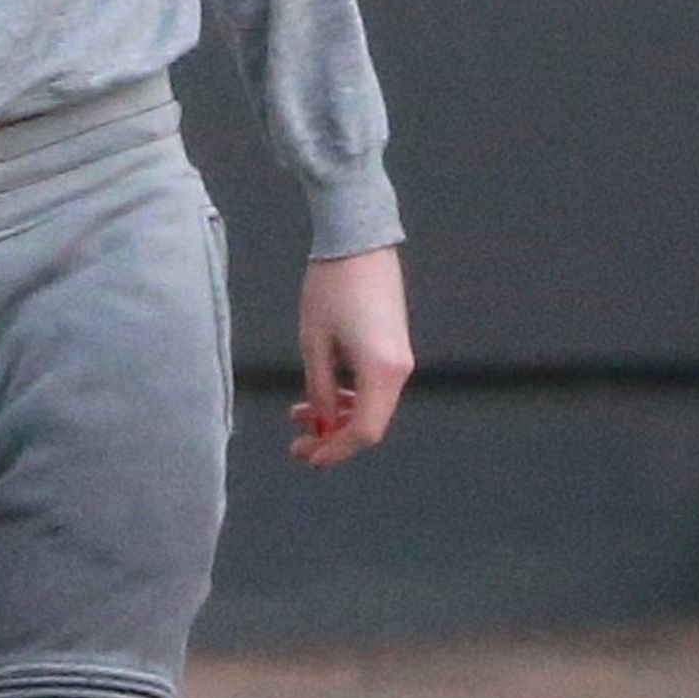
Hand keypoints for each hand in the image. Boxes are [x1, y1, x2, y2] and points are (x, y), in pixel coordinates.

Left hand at [290, 246, 412, 467]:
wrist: (358, 241)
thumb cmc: (331, 286)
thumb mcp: (314, 342)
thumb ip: (318, 388)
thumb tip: (320, 422)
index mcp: (381, 370)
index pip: (364, 431)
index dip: (335, 450)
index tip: (307, 456)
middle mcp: (399, 369)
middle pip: (370, 424)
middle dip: (333, 438)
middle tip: (297, 444)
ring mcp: (401, 358)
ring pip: (372, 406)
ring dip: (337, 415)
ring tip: (299, 413)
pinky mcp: (395, 347)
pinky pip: (374, 387)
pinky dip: (348, 397)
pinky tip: (321, 393)